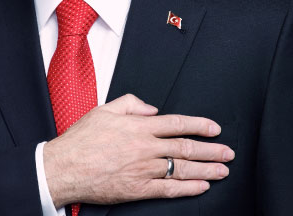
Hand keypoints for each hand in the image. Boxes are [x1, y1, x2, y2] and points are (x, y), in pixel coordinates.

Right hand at [42, 94, 233, 205]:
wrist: (64, 167)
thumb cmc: (80, 140)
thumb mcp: (103, 110)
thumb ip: (130, 104)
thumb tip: (152, 109)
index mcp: (138, 127)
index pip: (177, 124)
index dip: (200, 125)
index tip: (214, 128)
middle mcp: (145, 148)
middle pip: (186, 148)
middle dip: (211, 150)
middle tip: (227, 152)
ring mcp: (143, 170)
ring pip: (182, 169)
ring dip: (206, 170)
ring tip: (222, 170)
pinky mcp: (138, 189)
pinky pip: (169, 189)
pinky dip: (189, 188)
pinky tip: (201, 187)